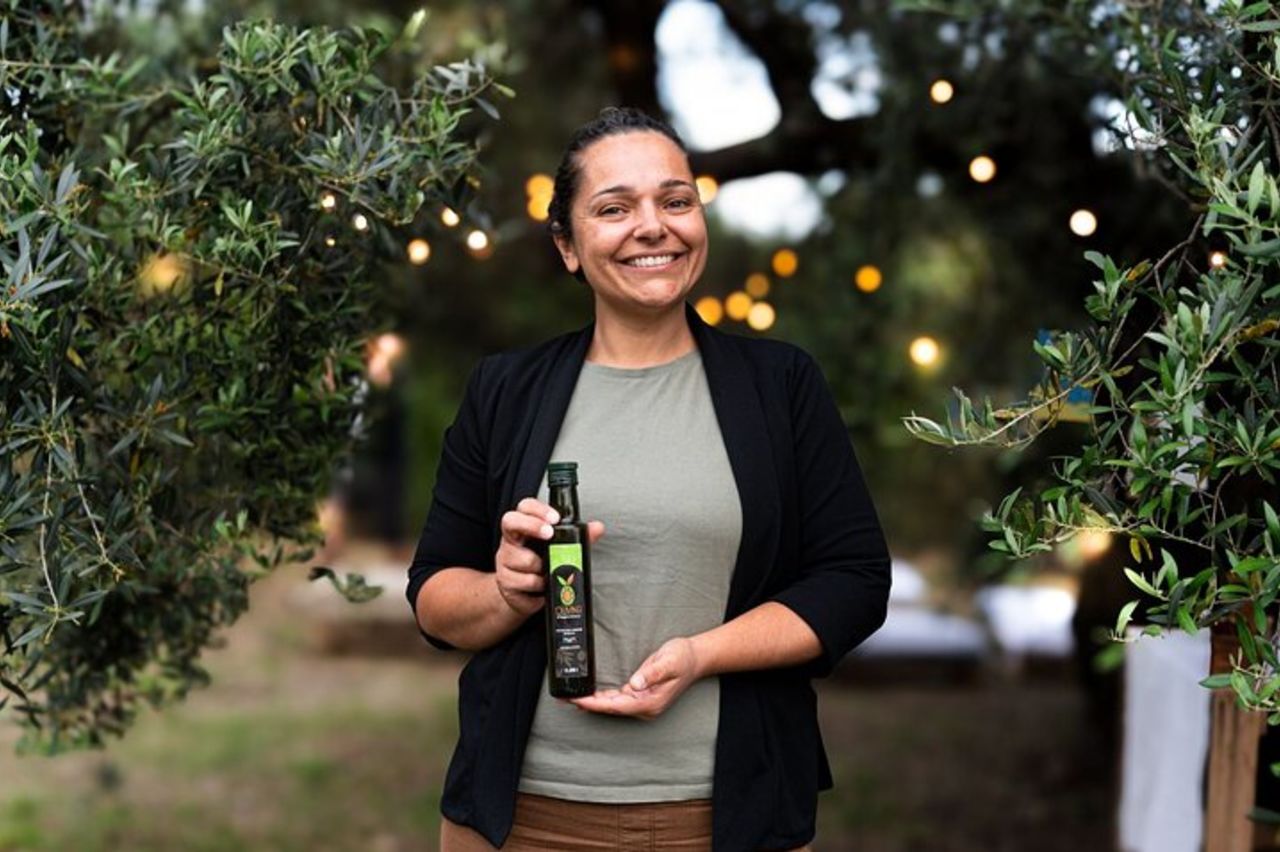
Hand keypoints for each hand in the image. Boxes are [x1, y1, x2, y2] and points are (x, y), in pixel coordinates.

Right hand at [495, 497, 603, 616]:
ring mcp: (504, 560)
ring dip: (543, 568)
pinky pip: (526, 581)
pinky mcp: (504, 580)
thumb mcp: (559, 550)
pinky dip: (539, 585)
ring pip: (525, 559)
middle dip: (532, 526)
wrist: (520, 596)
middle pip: (510, 522)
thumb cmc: (540, 567)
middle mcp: (510, 540)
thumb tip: (597, 528)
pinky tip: (541, 585)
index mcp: (523, 527)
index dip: (538, 509)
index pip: (524, 507)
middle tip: (549, 534)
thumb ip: (577, 537)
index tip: (555, 518)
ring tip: (548, 571)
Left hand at [569, 637, 699, 719]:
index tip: (578, 700)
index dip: (595, 704)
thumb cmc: (683, 658)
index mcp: (650, 701)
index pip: (616, 706)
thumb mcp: (669, 662)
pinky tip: (590, 695)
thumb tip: (634, 684)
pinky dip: (602, 698)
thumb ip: (652, 673)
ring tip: (571, 697)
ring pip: (612, 705)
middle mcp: (645, 706)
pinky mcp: (640, 695)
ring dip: (592, 702)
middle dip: (587, 704)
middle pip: (610, 708)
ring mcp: (643, 702)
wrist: (696, 657)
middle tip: (564, 698)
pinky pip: (616, 700)